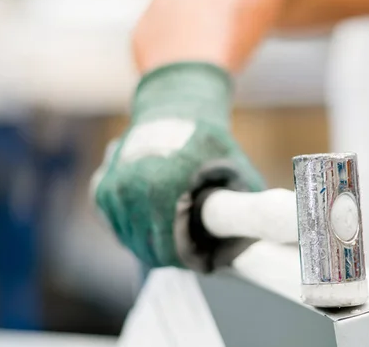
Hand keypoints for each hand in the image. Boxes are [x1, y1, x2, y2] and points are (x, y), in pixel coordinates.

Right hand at [92, 62, 264, 270]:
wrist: (173, 108)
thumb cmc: (208, 140)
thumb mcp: (235, 169)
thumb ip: (245, 205)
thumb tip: (266, 238)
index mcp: (161, 191)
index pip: (170, 252)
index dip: (189, 260)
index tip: (202, 259)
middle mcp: (129, 192)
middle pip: (147, 250)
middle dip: (171, 255)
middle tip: (191, 249)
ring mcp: (111, 191)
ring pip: (130, 241)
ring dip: (150, 242)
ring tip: (174, 231)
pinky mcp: (102, 189)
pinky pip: (117, 225)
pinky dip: (134, 227)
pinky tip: (153, 216)